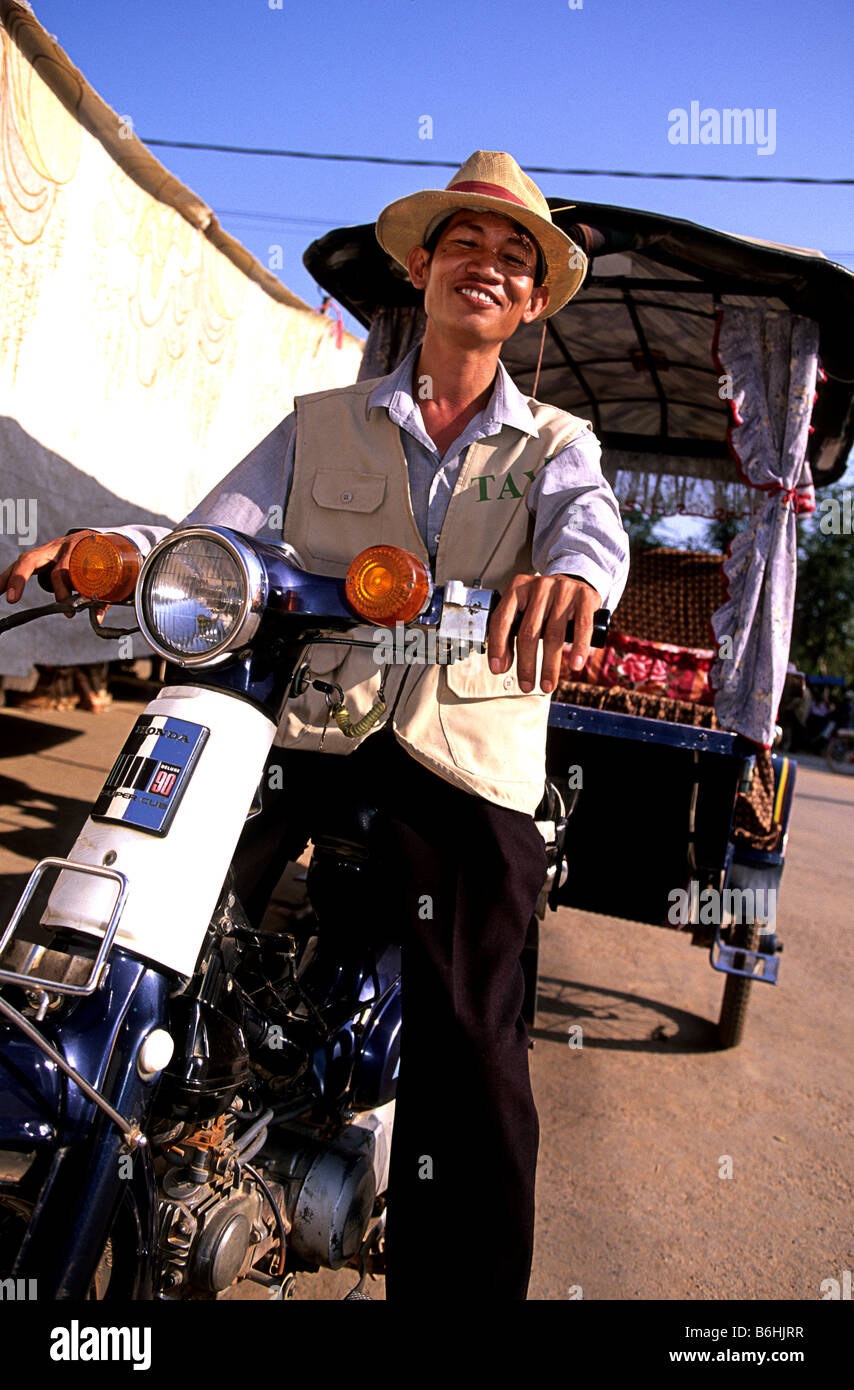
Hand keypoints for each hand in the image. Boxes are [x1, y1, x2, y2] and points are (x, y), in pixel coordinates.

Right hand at [0, 533, 101, 619]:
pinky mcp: (40, 556)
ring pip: (23, 561)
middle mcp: (57, 547)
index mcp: (76, 550)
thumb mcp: (106, 575)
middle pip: (32, 559)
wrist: (97, 539)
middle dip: (20, 579)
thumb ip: (102, 596)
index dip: (64, 590)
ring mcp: (46, 550)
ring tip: (0, 593)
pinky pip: (21, 565)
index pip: (64, 570)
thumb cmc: (101, 560)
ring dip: (9, 579)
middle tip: (12, 600)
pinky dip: (8, 576)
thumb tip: (97, 619)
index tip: (68, 610)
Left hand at [487, 573, 600, 693]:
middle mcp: (539, 587)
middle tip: (526, 686)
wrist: (575, 581)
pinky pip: (582, 627)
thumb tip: (501, 665)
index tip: (498, 669)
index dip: (498, 647)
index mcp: (518, 588)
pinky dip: (579, 649)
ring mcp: (563, 590)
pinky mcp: (584, 597)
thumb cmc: (545, 602)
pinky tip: (575, 665)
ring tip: (547, 685)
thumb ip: (511, 632)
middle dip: (526, 665)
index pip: (502, 619)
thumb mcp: (525, 609)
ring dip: (549, 666)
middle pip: (528, 632)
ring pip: (553, 635)